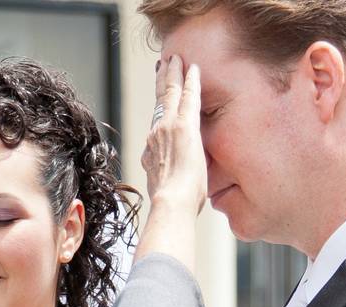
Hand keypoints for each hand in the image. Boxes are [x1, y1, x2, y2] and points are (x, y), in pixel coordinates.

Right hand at [135, 56, 205, 270]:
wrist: (171, 205)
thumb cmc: (172, 208)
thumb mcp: (165, 192)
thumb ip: (165, 184)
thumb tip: (165, 195)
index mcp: (152, 152)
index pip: (156, 124)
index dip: (157, 108)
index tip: (159, 98)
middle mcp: (155, 136)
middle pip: (156, 103)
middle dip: (160, 82)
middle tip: (164, 65)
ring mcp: (167, 129)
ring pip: (168, 94)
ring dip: (172, 75)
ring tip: (175, 60)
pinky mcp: (183, 126)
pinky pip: (187, 97)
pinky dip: (190, 82)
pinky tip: (193, 69)